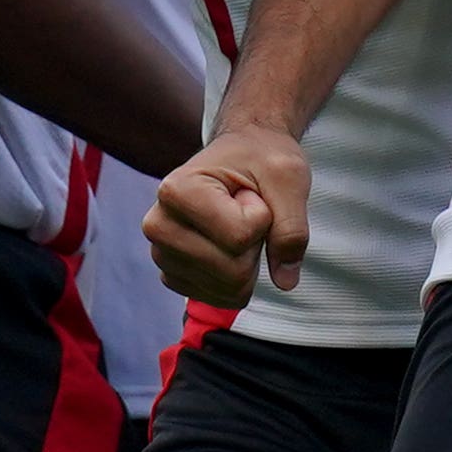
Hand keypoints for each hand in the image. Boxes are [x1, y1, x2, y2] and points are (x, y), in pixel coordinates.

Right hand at [145, 121, 310, 305]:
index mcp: (177, 190)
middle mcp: (159, 225)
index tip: (251, 192)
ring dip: (248, 260)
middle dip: (256, 244)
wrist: (243, 152)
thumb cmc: (261, 158)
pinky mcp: (173, 275)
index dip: (263, 217)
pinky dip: (237, 279)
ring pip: (227, 289)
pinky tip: (228, 245)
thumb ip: (292, 228)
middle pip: (231, 271)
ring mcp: (161, 254)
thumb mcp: (289, 178)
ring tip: (237, 222)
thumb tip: (285, 282)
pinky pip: (219, 299)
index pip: (240, 236)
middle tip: (247, 210)